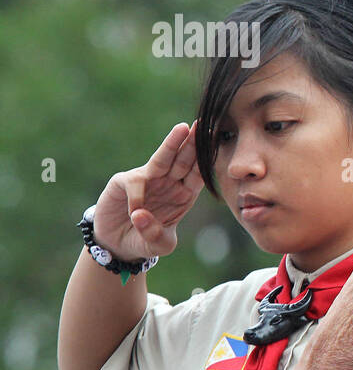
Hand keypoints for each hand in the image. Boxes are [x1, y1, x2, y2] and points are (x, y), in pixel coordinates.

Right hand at [94, 122, 204, 260]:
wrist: (117, 244)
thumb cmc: (144, 239)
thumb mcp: (158, 245)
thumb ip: (156, 235)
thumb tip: (140, 215)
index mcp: (185, 193)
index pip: (199, 173)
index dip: (208, 159)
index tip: (218, 143)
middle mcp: (168, 183)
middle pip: (184, 159)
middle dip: (194, 143)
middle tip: (205, 124)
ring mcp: (147, 180)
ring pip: (162, 160)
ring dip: (172, 144)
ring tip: (182, 128)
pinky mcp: (123, 183)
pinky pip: (135, 183)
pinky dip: (137, 196)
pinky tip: (136, 212)